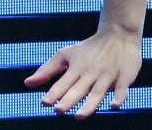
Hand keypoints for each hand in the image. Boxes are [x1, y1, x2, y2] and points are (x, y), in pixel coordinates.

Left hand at [27, 23, 142, 115]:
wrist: (119, 34)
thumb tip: (27, 83)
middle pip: (79, 89)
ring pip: (98, 92)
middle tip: (59, 110)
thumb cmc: (89, 48)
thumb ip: (47, 70)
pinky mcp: (124, 76)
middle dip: (69, 99)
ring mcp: (108, 75)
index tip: (45, 102)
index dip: (54, 93)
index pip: (63, 83)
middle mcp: (91, 72)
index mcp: (77, 68)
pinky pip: (121, 88)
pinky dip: (118, 97)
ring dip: (89, 104)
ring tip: (79, 116)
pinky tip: (113, 106)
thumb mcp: (66, 54)